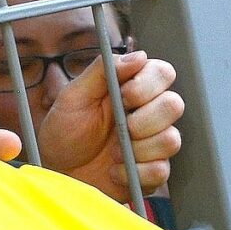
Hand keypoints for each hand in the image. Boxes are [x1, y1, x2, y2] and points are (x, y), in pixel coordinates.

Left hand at [38, 50, 185, 200]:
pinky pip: (161, 170)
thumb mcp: (73, 96)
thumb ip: (102, 71)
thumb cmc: (63, 132)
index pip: (163, 73)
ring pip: (170, 140)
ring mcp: (152, 143)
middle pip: (174, 105)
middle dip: (144, 120)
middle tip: (120, 128)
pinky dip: (134, 174)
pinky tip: (115, 171)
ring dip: (137, 149)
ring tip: (113, 154)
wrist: (56, 172)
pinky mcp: (151, 172)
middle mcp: (148, 113)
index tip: (123, 96)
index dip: (148, 85)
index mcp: (132, 88)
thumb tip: (138, 56)